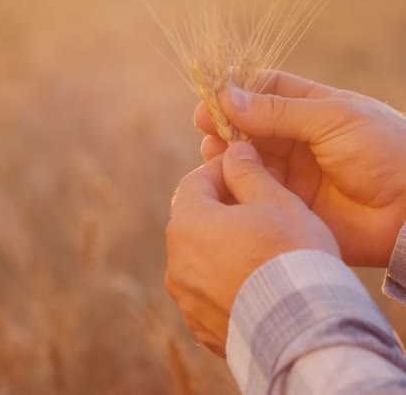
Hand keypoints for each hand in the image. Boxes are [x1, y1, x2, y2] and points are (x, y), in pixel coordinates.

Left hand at [165, 142, 338, 356]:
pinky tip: (255, 278)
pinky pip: (209, 290)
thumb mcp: (275, 201)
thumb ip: (248, 171)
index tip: (242, 165)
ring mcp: (187, 298)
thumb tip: (234, 152)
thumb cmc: (292, 256)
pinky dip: (225, 277)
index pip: (194, 183)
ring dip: (222, 243)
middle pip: (195, 220)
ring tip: (258, 243)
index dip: (219, 169)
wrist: (306, 331)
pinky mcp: (202, 325)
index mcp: (188, 225)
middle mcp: (177, 263)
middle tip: (255, 203)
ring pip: (201, 256)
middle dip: (222, 206)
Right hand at [195, 71, 405, 265]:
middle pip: (251, 125)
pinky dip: (236, 183)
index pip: (267, 89)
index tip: (213, 95)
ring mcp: (292, 171)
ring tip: (212, 152)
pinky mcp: (288, 201)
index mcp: (314, 108)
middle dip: (226, 123)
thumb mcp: (334, 118)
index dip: (239, 90)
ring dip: (227, 153)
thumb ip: (280, 111)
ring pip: (248, 157)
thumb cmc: (385, 151)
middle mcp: (298, 138)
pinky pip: (254, 189)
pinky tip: (223, 179)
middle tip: (204, 126)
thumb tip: (229, 97)